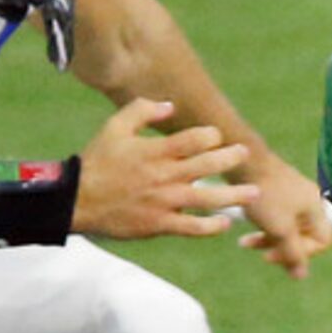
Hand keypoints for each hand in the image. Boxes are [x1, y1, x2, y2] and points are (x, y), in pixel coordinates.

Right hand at [72, 97, 249, 241]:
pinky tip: (224, 223)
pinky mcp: (160, 224)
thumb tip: (170, 105)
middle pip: (208, 164)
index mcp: (156, 151)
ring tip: (253, 191)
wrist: (78, 200)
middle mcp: (165, 175)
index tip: (217, 136)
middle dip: (231, 158)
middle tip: (245, 154)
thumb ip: (142, 110)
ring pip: (208, 197)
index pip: (195, 139)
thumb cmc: (97, 161)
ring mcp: (164, 202)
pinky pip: (192, 227)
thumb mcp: (115, 127)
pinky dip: (210, 226)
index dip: (211, 135)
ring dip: (234, 194)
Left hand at [234, 159, 331, 279]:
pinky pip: (275, 215)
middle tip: (263, 255)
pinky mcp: (276, 189)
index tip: (281, 254)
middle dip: (282, 248)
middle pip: (304, 236)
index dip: (305, 254)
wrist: (242, 159)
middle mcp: (308, 199)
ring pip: (286, 227)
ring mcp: (292, 193)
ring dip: (267, 239)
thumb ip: (292, 254)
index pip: (324, 241)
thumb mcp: (280, 230)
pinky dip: (262, 225)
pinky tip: (246, 226)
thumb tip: (301, 275)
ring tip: (244, 243)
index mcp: (316, 208)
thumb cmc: (264, 194)